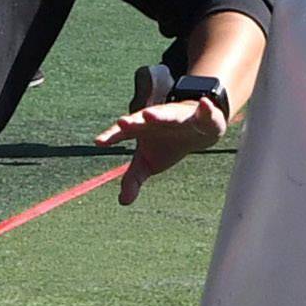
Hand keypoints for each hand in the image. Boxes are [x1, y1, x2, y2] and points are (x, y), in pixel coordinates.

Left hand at [96, 93, 229, 200]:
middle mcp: (158, 119)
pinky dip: (205, 108)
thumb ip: (133, 179)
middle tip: (122, 123)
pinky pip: (204, 111)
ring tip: (149, 115)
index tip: (99, 142)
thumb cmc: (167, 143)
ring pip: (169, 115)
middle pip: (143, 119)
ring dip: (160, 115)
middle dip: (134, 120)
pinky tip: (205, 104)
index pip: (124, 131)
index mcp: (142, 128)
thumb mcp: (148, 163)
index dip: (112, 136)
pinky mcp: (201, 116)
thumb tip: (122, 201)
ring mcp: (179, 115)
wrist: (197, 130)